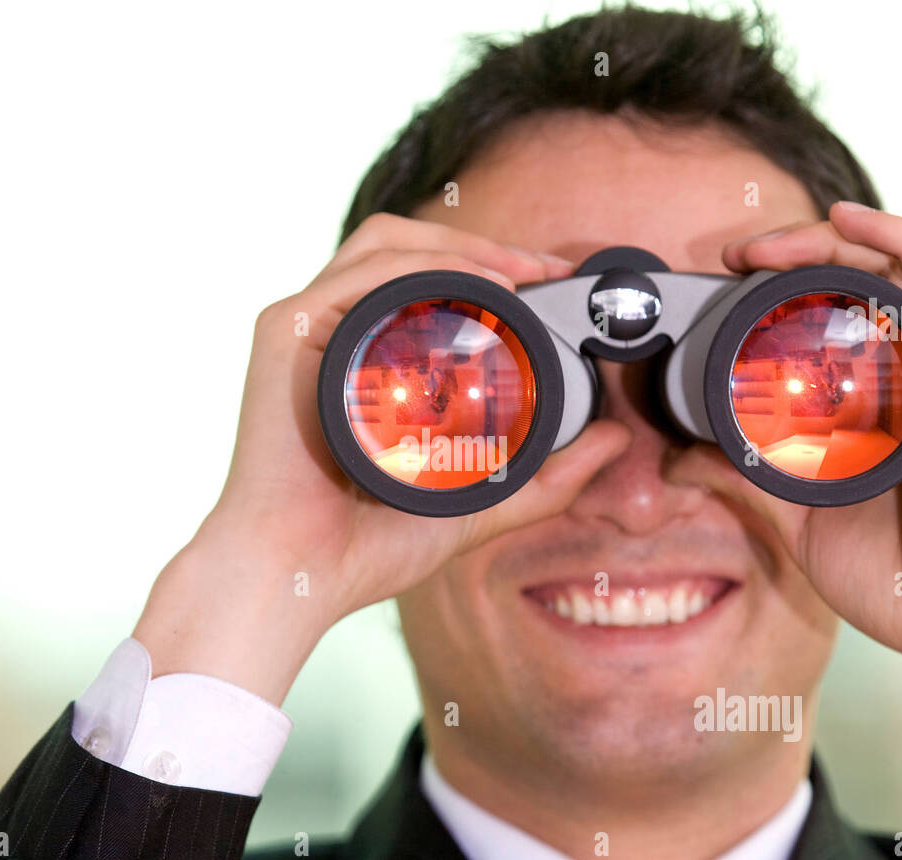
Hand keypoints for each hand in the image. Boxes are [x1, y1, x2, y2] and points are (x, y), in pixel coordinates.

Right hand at [134, 213, 632, 703]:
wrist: (299, 574)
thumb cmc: (368, 546)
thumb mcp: (479, 504)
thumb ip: (546, 478)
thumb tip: (617, 442)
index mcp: (367, 360)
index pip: (428, 283)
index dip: (492, 268)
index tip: (553, 281)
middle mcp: (335, 333)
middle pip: (408, 249)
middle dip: (485, 246)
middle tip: (546, 268)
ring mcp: (306, 327)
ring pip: (385, 244)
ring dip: (459, 244)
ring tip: (520, 270)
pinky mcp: (284, 330)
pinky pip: (359, 271)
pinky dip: (421, 262)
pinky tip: (473, 280)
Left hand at [706, 202, 901, 780]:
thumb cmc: (897, 577)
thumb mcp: (796, 515)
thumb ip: (743, 478)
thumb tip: (679, 457)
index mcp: (878, 403)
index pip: (837, 317)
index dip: (783, 289)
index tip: (724, 285)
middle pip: (861, 280)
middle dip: (794, 255)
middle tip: (734, 257)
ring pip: (894, 266)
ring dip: (828, 241)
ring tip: (767, 244)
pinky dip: (894, 236)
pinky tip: (845, 218)